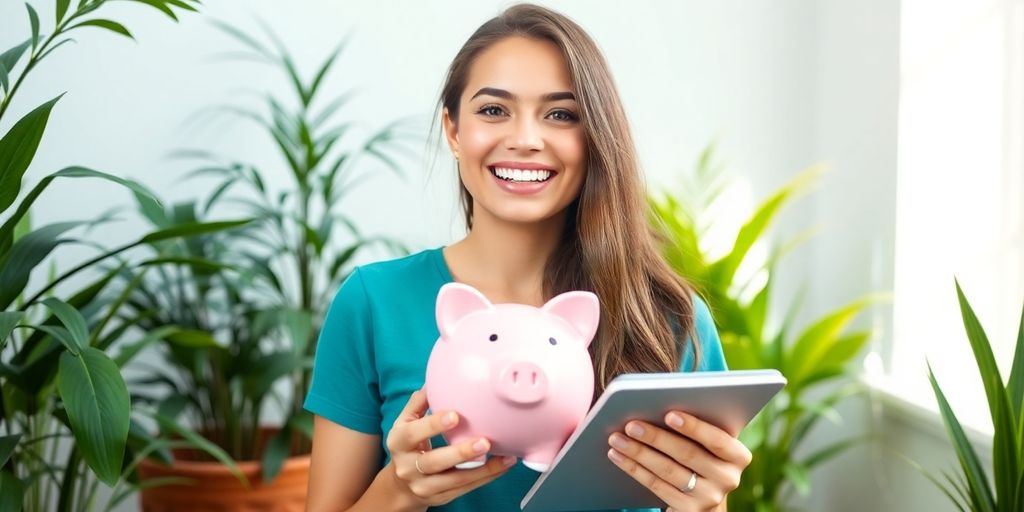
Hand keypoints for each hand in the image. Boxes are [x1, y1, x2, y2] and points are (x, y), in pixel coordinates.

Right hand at [386, 389, 516, 507]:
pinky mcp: (440, 498)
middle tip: (484, 442)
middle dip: (460, 453)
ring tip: (504, 458)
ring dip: (482, 470)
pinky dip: (486, 477)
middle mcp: (408, 466)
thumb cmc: (409, 446)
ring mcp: (423, 485)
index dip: (433, 425)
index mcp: (399, 442)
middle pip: (434, 462)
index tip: (455, 416)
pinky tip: (502, 466)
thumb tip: (434, 381)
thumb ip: (419, 403)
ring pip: (454, 480)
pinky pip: (465, 489)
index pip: (414, 433)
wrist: (400, 485)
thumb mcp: (405, 423)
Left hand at [606, 411, 750, 511]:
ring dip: (638, 453)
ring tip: (617, 438)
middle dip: (656, 437)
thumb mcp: (708, 443)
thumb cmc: (702, 455)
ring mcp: (709, 497)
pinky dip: (634, 469)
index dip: (694, 427)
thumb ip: (697, 426)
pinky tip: (618, 456)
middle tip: (631, 424)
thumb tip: (659, 403)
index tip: (669, 414)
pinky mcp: (689, 511)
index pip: (717, 440)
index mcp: (738, 456)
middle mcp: (728, 478)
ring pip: (668, 471)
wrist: (704, 497)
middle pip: (687, 455)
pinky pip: (657, 486)